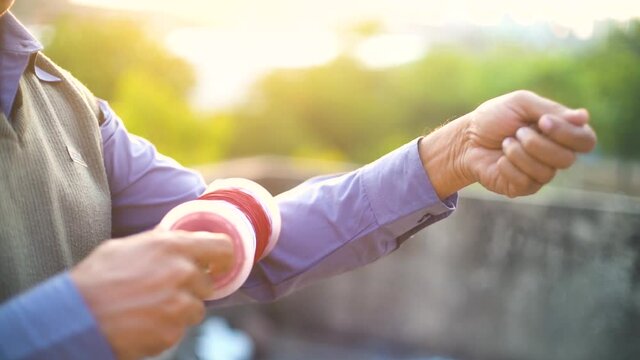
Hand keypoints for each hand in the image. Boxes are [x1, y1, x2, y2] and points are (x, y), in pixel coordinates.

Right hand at [70, 230, 232, 359]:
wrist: (74, 318)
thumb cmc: (96, 280)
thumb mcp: (127, 247)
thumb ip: (161, 243)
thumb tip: (179, 239)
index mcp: (172, 246)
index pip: (223, 247)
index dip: (225, 257)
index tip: (221, 265)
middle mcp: (181, 272)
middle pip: (208, 283)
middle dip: (192, 288)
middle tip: (164, 291)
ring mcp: (179, 304)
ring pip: (197, 309)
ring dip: (180, 310)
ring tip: (149, 308)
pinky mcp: (172, 331)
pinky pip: (181, 329)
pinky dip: (166, 328)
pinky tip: (143, 322)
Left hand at [419, 90, 596, 197]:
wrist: (466, 139)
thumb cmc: (493, 119)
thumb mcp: (521, 104)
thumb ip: (551, 110)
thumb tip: (584, 117)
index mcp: (560, 133)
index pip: (586, 141)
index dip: (568, 133)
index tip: (542, 122)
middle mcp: (555, 155)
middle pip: (567, 159)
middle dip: (537, 144)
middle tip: (517, 132)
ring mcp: (540, 173)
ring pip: (546, 172)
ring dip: (519, 154)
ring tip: (505, 144)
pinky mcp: (523, 187)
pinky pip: (526, 182)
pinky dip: (508, 166)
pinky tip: (499, 160)